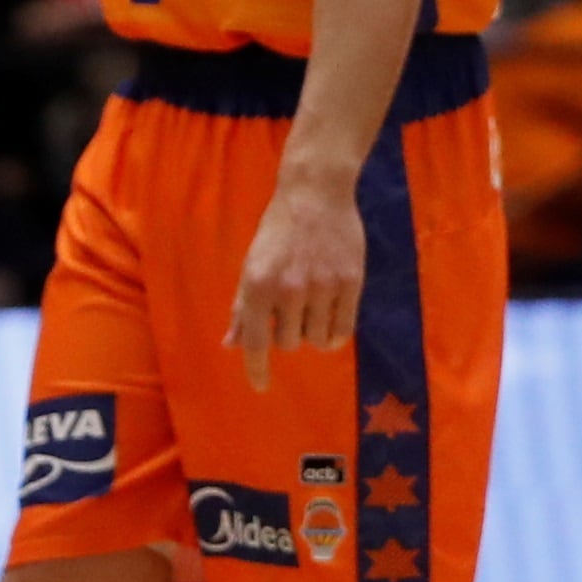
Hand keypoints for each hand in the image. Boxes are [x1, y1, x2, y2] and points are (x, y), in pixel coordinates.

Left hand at [226, 166, 365, 389]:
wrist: (315, 193)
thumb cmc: (277, 230)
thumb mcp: (251, 265)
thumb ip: (243, 308)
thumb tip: (231, 345)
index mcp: (259, 285)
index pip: (256, 342)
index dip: (257, 370)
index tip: (261, 387)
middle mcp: (290, 290)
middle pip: (288, 343)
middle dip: (287, 333)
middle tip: (290, 309)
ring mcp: (322, 287)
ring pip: (316, 340)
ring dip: (312, 332)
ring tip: (312, 309)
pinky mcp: (350, 283)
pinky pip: (343, 330)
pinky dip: (335, 334)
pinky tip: (330, 321)